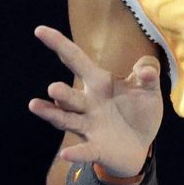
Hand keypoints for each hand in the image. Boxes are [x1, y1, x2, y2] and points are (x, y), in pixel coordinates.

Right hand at [28, 25, 162, 175]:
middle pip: (69, 95)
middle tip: (53, 88)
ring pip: (66, 119)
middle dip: (60, 92)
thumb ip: (148, 74)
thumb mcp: (148, 89)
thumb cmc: (139, 110)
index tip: (39, 30)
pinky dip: (76, 152)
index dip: (59, 44)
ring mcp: (88, 126)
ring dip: (52, 114)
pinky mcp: (96, 148)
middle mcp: (87, 103)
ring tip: (35, 106)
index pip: (75, 59)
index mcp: (98, 82)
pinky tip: (66, 153)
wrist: (141, 144)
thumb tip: (147, 71)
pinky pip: (84, 150)